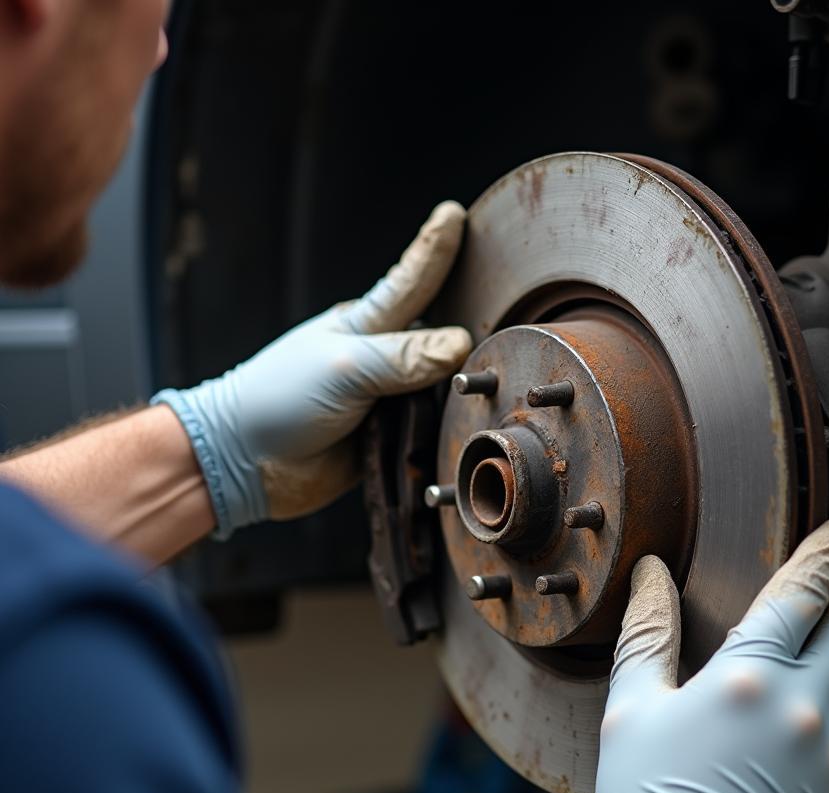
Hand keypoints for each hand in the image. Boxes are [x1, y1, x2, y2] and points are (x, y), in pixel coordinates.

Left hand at [153, 202, 471, 537]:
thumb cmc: (279, 401)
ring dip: (464, 385)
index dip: (434, 250)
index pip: (411, 282)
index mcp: (367, 327)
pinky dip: (446, 429)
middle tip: (505, 302)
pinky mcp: (391, 439)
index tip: (454, 215)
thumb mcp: (342, 368)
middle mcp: (382, 358)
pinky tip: (468, 426)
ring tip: (497, 375)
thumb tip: (460, 344)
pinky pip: (431, 431)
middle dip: (470, 321)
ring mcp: (387, 399)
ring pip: (443, 387)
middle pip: (441, 336)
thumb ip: (402, 357)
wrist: (247, 464)